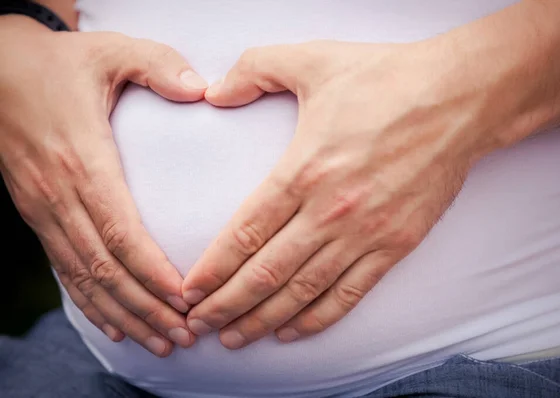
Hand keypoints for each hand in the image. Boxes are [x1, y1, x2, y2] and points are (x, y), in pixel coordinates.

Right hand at [0, 17, 207, 356]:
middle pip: (105, 267)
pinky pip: (64, 269)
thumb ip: (157, 65)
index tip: (185, 298)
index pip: (121, 230)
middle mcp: (59, 195)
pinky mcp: (38, 215)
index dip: (152, 270)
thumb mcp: (110, 51)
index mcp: (83, 160)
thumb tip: (201, 89)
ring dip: (125, 314)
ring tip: (161, 342)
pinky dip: (90, 303)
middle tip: (185, 335)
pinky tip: (116, 325)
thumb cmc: (60, 63)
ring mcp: (43, 210)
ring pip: (84, 277)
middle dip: (147, 306)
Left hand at [182, 39, 504, 348]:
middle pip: (266, 273)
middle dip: (226, 305)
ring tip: (235, 338)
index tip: (189, 291)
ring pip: (303, 292)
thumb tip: (214, 91)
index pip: (244, 234)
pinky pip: (350, 293)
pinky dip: (319, 319)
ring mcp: (365, 233)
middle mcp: (330, 211)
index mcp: (303, 170)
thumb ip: (254, 69)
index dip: (212, 269)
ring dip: (264, 319)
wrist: (459, 99)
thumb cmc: (387, 79)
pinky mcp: (396, 244)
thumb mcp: (312, 59)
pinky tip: (292, 332)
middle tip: (199, 325)